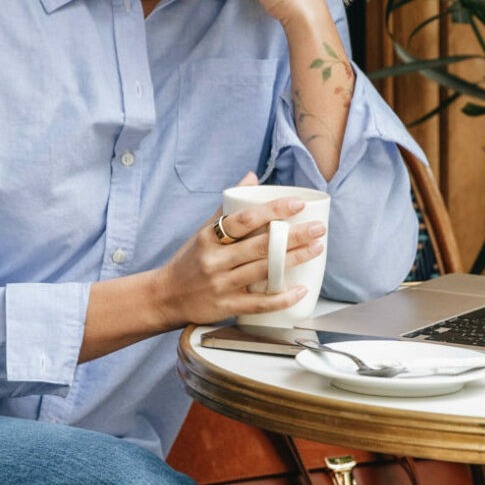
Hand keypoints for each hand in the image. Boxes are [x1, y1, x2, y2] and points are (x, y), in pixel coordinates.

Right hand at [150, 173, 326, 328]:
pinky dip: (282, 297)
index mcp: (209, 237)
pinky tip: (300, 289)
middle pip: (260, 246)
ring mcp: (221, 285)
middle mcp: (215, 260)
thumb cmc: (189, 260)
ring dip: (294, 260)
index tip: (297, 204)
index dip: (272, 210)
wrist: (166, 296)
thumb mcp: (203, 230)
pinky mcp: (226, 307)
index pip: (244, 220)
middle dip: (294, 236)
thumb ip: (228, 206)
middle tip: (318, 228)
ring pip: (264, 271)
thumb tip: (251, 178)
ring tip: (316, 249)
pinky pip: (259, 303)